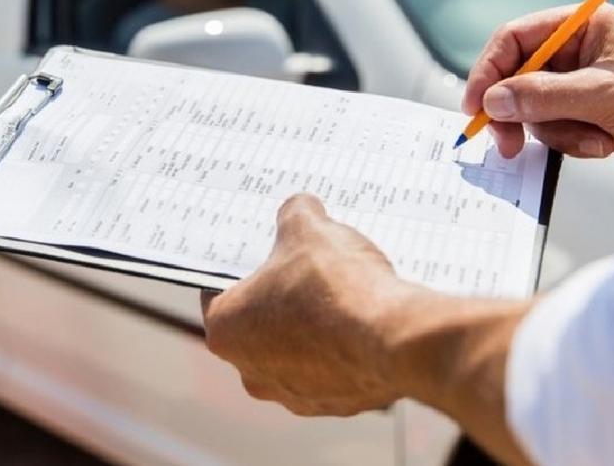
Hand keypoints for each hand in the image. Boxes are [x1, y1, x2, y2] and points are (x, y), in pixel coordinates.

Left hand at [201, 194, 533, 463]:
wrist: (395, 338)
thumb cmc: (336, 286)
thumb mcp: (308, 228)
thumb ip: (295, 214)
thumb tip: (300, 208)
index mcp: (225, 330)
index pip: (218, 291)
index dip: (242, 267)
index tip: (263, 253)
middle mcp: (251, 372)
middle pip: (259, 323)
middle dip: (280, 296)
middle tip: (305, 268)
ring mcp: (294, 395)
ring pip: (297, 350)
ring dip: (313, 325)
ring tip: (341, 293)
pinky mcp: (335, 404)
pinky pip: (333, 368)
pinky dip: (344, 348)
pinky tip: (363, 321)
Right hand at [463, 4, 613, 165]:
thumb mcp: (605, 94)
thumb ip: (546, 95)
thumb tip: (494, 101)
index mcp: (581, 26)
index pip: (514, 40)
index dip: (489, 71)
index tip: (477, 106)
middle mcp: (575, 50)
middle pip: (516, 77)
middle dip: (517, 112)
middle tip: (508, 144)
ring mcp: (578, 82)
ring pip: (533, 109)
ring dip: (556, 132)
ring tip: (594, 139)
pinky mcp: (584, 111)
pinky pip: (553, 128)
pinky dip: (572, 142)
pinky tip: (604, 143)